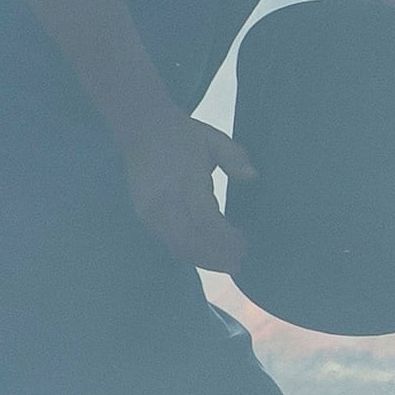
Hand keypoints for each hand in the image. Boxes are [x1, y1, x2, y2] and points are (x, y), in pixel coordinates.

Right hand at [123, 113, 253, 270]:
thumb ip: (235, 157)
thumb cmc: (184, 135)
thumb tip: (252, 176)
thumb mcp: (214, 139)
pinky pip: (167, 241)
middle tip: (238, 265)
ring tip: (225, 264)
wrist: (142, 129)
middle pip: (190, 241)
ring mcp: (151, 210)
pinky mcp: (143, 215)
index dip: (226, 238)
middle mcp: (165, 199)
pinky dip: (188, 252)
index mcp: (186, 179)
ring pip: (177, 246)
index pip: (206, 219)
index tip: (244, 244)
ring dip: (202, 260)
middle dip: (215, 258)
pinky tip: (205, 255)